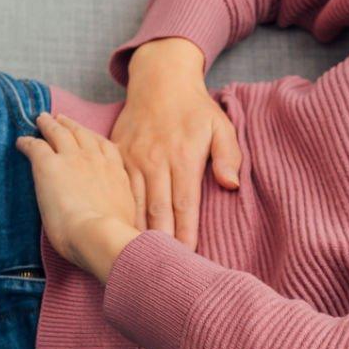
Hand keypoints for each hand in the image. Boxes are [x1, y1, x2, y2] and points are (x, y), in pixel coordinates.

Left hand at [16, 112, 142, 281]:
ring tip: (42, 120)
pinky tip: (21, 142)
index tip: (88, 136)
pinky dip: (27, 142)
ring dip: (49, 125)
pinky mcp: (48, 164)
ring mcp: (72, 159)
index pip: (106, 147)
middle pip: (82, 134)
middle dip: (71, 125)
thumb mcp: (126, 219)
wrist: (101, 235)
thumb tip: (119, 224)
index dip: (94, 139)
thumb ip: (121, 213)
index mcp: (116, 174)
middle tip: (62, 119)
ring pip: (59, 132)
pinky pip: (35, 146)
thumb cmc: (115, 237)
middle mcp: (96, 160)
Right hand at [111, 36, 240, 250]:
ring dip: (135, 231)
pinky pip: (117, 189)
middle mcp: (155, 160)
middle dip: (159, 242)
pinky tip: (117, 232)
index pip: (185, 205)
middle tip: (159, 268)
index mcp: (183, 158)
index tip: (186, 258)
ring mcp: (132, 158)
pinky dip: (118, 212)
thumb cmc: (195, 109)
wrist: (159, 80)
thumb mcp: (221, 125)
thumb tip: (231, 185)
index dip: (185, 234)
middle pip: (157, 210)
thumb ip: (228, 156)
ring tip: (136, 258)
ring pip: (133, 203)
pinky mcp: (117, 155)